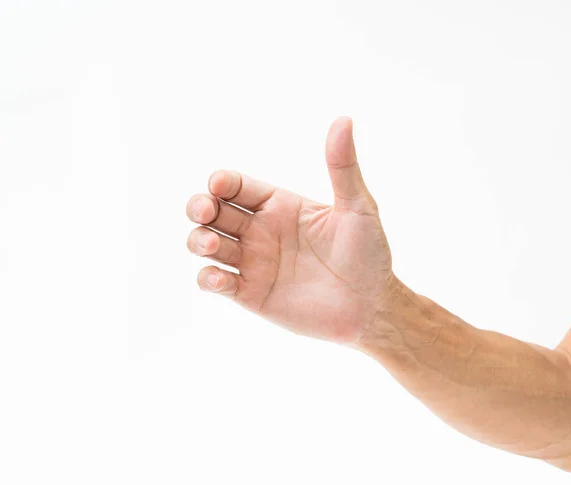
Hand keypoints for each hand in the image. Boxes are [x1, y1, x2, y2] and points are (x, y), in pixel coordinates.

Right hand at [186, 117, 396, 342]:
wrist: (371, 307)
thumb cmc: (369, 255)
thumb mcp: (358, 207)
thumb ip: (343, 168)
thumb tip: (343, 119)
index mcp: (280, 205)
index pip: (237, 185)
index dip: (222, 182)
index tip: (219, 185)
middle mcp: (260, 231)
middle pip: (213, 211)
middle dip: (200, 207)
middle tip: (205, 211)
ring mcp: (253, 263)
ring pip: (207, 244)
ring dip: (198, 240)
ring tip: (211, 244)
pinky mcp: (250, 294)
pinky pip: (216, 282)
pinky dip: (208, 279)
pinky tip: (219, 278)